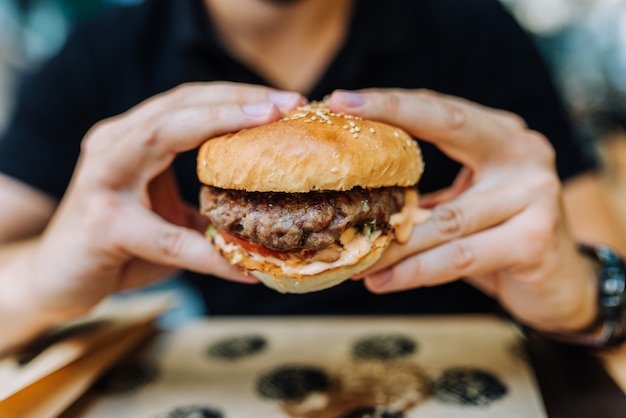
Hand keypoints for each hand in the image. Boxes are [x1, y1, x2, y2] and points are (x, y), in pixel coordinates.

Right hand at [25, 82, 305, 320]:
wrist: (58, 280)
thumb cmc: (118, 247)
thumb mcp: (167, 216)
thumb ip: (204, 205)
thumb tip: (267, 213)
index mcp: (132, 139)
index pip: (188, 103)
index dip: (237, 96)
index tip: (286, 99)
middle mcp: (114, 145)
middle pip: (179, 103)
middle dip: (236, 97)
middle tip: (287, 101)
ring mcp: (102, 178)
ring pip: (162, 133)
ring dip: (220, 122)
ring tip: (267, 121)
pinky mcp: (102, 224)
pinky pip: (166, 234)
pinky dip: (205, 250)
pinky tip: (239, 265)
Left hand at [328, 88, 596, 332]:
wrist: (561, 282)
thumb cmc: (500, 236)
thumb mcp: (465, 203)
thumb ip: (426, 192)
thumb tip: (355, 194)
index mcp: (502, 136)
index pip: (441, 110)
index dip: (391, 103)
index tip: (342, 100)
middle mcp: (524, 152)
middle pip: (448, 130)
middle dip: (387, 130)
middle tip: (333, 159)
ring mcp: (535, 193)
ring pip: (445, 216)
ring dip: (392, 240)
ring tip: (352, 255)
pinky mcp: (535, 238)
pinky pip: (459, 256)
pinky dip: (416, 271)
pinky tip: (383, 281)